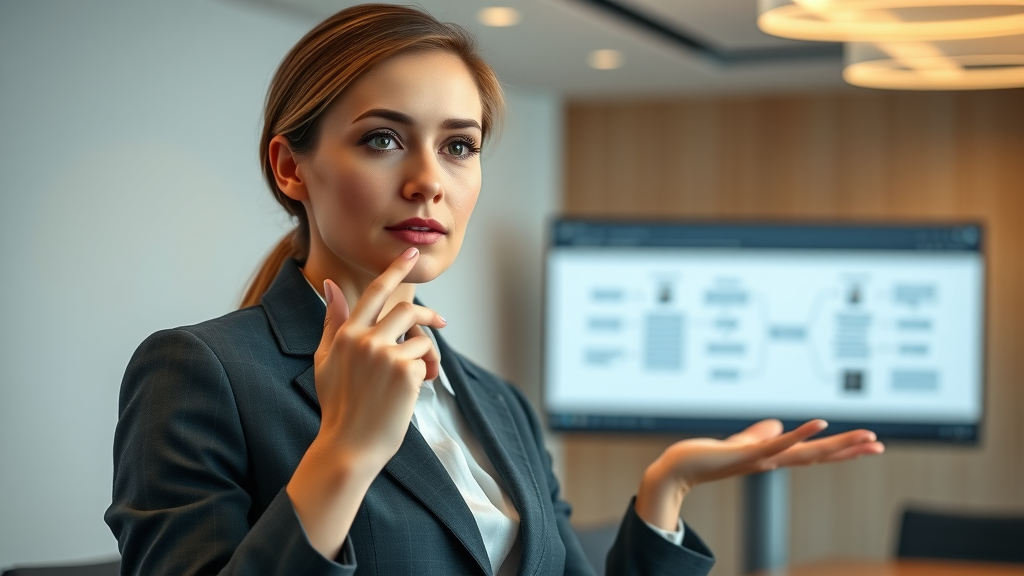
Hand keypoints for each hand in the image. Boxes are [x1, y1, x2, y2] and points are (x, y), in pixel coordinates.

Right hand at [313, 246, 446, 468]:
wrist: (349, 447)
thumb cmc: (338, 407)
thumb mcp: (326, 361)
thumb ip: (333, 322)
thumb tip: (331, 285)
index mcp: (345, 334)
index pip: (375, 292)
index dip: (396, 269)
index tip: (412, 253)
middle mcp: (364, 339)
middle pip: (407, 310)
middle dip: (428, 315)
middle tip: (441, 322)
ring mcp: (385, 355)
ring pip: (420, 338)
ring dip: (425, 354)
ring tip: (419, 376)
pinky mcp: (405, 372)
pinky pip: (426, 360)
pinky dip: (425, 373)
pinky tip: (413, 391)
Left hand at [635, 419, 883, 529]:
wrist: (680, 470)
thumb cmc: (707, 458)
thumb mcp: (740, 443)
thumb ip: (760, 435)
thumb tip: (778, 425)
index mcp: (774, 458)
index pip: (814, 453)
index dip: (841, 450)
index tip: (868, 445)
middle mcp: (772, 461)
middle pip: (819, 455)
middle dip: (849, 450)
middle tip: (879, 445)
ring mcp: (762, 459)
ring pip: (807, 452)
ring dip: (836, 445)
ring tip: (863, 438)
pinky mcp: (747, 453)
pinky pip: (778, 444)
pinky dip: (800, 434)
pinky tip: (819, 424)